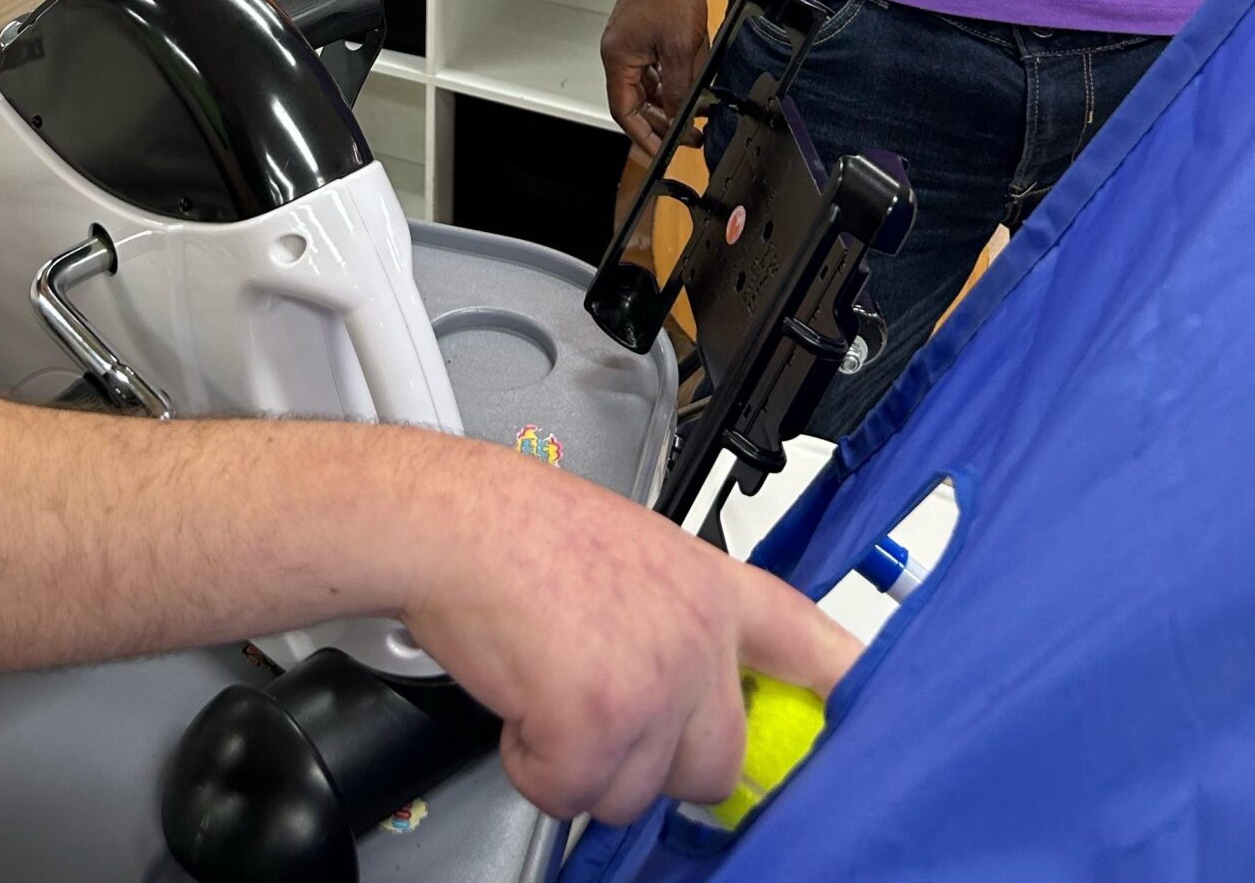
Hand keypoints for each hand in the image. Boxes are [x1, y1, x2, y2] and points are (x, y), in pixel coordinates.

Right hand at [407, 456, 858, 825]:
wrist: (454, 520)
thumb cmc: (520, 527)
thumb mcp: (632, 550)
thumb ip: (677, 619)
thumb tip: (692, 693)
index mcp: (710, 587)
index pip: (808, 645)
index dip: (841, 691)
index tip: (859, 719)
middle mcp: (697, 637)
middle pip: (714, 765)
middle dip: (649, 758)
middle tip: (595, 705)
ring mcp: (654, 683)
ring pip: (634, 792)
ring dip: (579, 761)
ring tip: (546, 683)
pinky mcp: (599, 723)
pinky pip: (569, 794)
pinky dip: (531, 765)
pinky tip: (519, 699)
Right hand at [601, 0, 712, 156]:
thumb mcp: (681, 48)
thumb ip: (679, 88)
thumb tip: (680, 117)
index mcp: (619, 59)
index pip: (625, 112)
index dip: (643, 136)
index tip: (662, 151)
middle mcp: (619, 53)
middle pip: (634, 102)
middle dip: (660, 122)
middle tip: (686, 136)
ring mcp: (630, 43)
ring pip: (646, 86)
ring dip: (667, 102)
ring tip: (693, 114)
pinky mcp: (643, 34)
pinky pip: (653, 68)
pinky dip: (669, 81)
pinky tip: (689, 86)